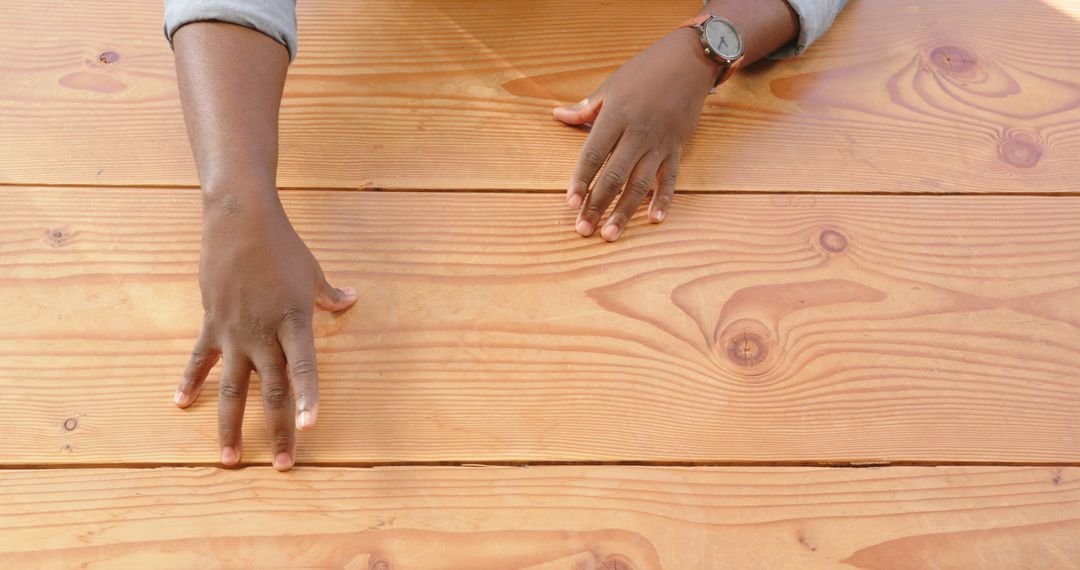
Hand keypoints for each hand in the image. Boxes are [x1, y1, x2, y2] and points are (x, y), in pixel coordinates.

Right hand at [173, 192, 356, 470]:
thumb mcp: (312, 271)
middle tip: (282, 464)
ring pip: (233, 388)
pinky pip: (200, 360)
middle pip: (273, 390)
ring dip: (230, 426)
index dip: (309, 398)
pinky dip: (191, 382)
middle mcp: (263, 333)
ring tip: (228, 459)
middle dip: (278, 429)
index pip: (303, 368)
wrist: (238, 220)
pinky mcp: (211, 324)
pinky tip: (181, 405)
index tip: (310, 427)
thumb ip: (330, 295)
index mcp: (294, 321)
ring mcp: (234, 332)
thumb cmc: (282, 246)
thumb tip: (352, 299)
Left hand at [555, 28, 719, 240]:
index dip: (581, 181)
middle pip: (615, 176)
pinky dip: (663, 200)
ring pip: (640, 184)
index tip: (571, 203)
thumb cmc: (646, 70)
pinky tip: (653, 220)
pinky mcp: (678, 148)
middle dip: (598, 205)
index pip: (594, 155)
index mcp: (617, 116)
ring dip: (625, 212)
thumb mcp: (612, 85)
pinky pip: (670, 179)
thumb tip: (558, 116)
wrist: (690, 60)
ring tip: (611, 234)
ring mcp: (660, 143)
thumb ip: (585, 108)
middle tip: (584, 229)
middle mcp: (639, 133)